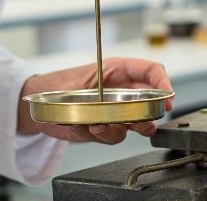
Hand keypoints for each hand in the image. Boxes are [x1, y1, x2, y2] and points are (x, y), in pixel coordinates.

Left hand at [18, 58, 172, 143]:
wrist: (38, 104)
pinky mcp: (107, 127)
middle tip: (143, 123)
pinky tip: (85, 128)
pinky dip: (101, 134)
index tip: (168, 97)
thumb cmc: (57, 86)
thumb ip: (94, 97)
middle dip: (150, 114)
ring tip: (98, 125)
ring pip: (136, 124)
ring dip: (120, 128)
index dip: (163, 83)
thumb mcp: (76, 81)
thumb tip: (106, 113)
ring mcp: (116, 111)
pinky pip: (114, 136)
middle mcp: (122, 91)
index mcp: (118, 71)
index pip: (151, 71)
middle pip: (151, 101)